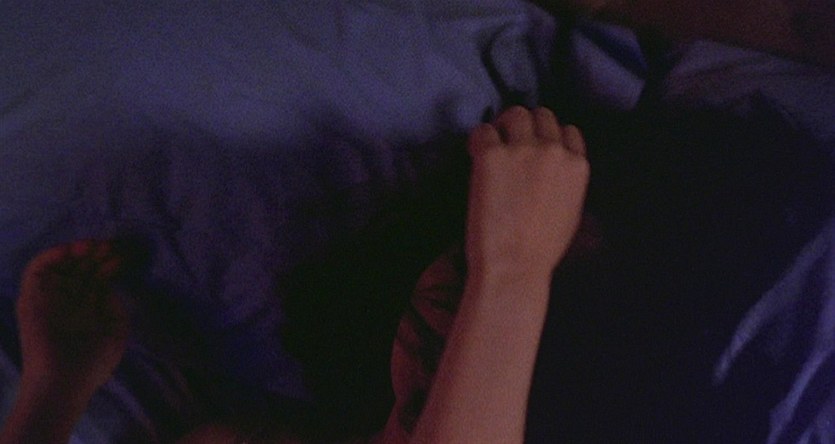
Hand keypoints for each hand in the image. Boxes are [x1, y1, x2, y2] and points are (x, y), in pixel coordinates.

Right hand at [16, 240, 128, 396]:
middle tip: (110, 247)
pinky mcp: (31, 299)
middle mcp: (68, 300)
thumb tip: (106, 285)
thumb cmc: (94, 363)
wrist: (66, 382)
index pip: (95, 276)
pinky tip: (72, 251)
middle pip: (80, 267)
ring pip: (59, 264)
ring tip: (94, 246)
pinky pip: (36, 270)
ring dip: (75, 250)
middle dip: (95, 254)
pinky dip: (51, 255)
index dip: (107, 264)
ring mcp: (50, 298)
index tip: (120, 258)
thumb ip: (113, 305)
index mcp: (87, 308)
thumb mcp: (116, 330)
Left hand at [465, 106, 589, 278]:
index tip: (535, 148)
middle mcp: (553, 150)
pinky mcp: (492, 154)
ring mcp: (522, 149)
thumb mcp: (571, 212)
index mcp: (578, 166)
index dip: (549, 137)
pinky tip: (475, 156)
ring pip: (515, 114)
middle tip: (509, 144)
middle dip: (526, 126)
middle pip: (541, 115)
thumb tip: (553, 170)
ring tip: (492, 147)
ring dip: (503, 126)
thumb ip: (567, 182)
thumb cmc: (542, 250)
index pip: (568, 131)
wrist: (514, 266)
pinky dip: (478, 140)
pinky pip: (483, 130)